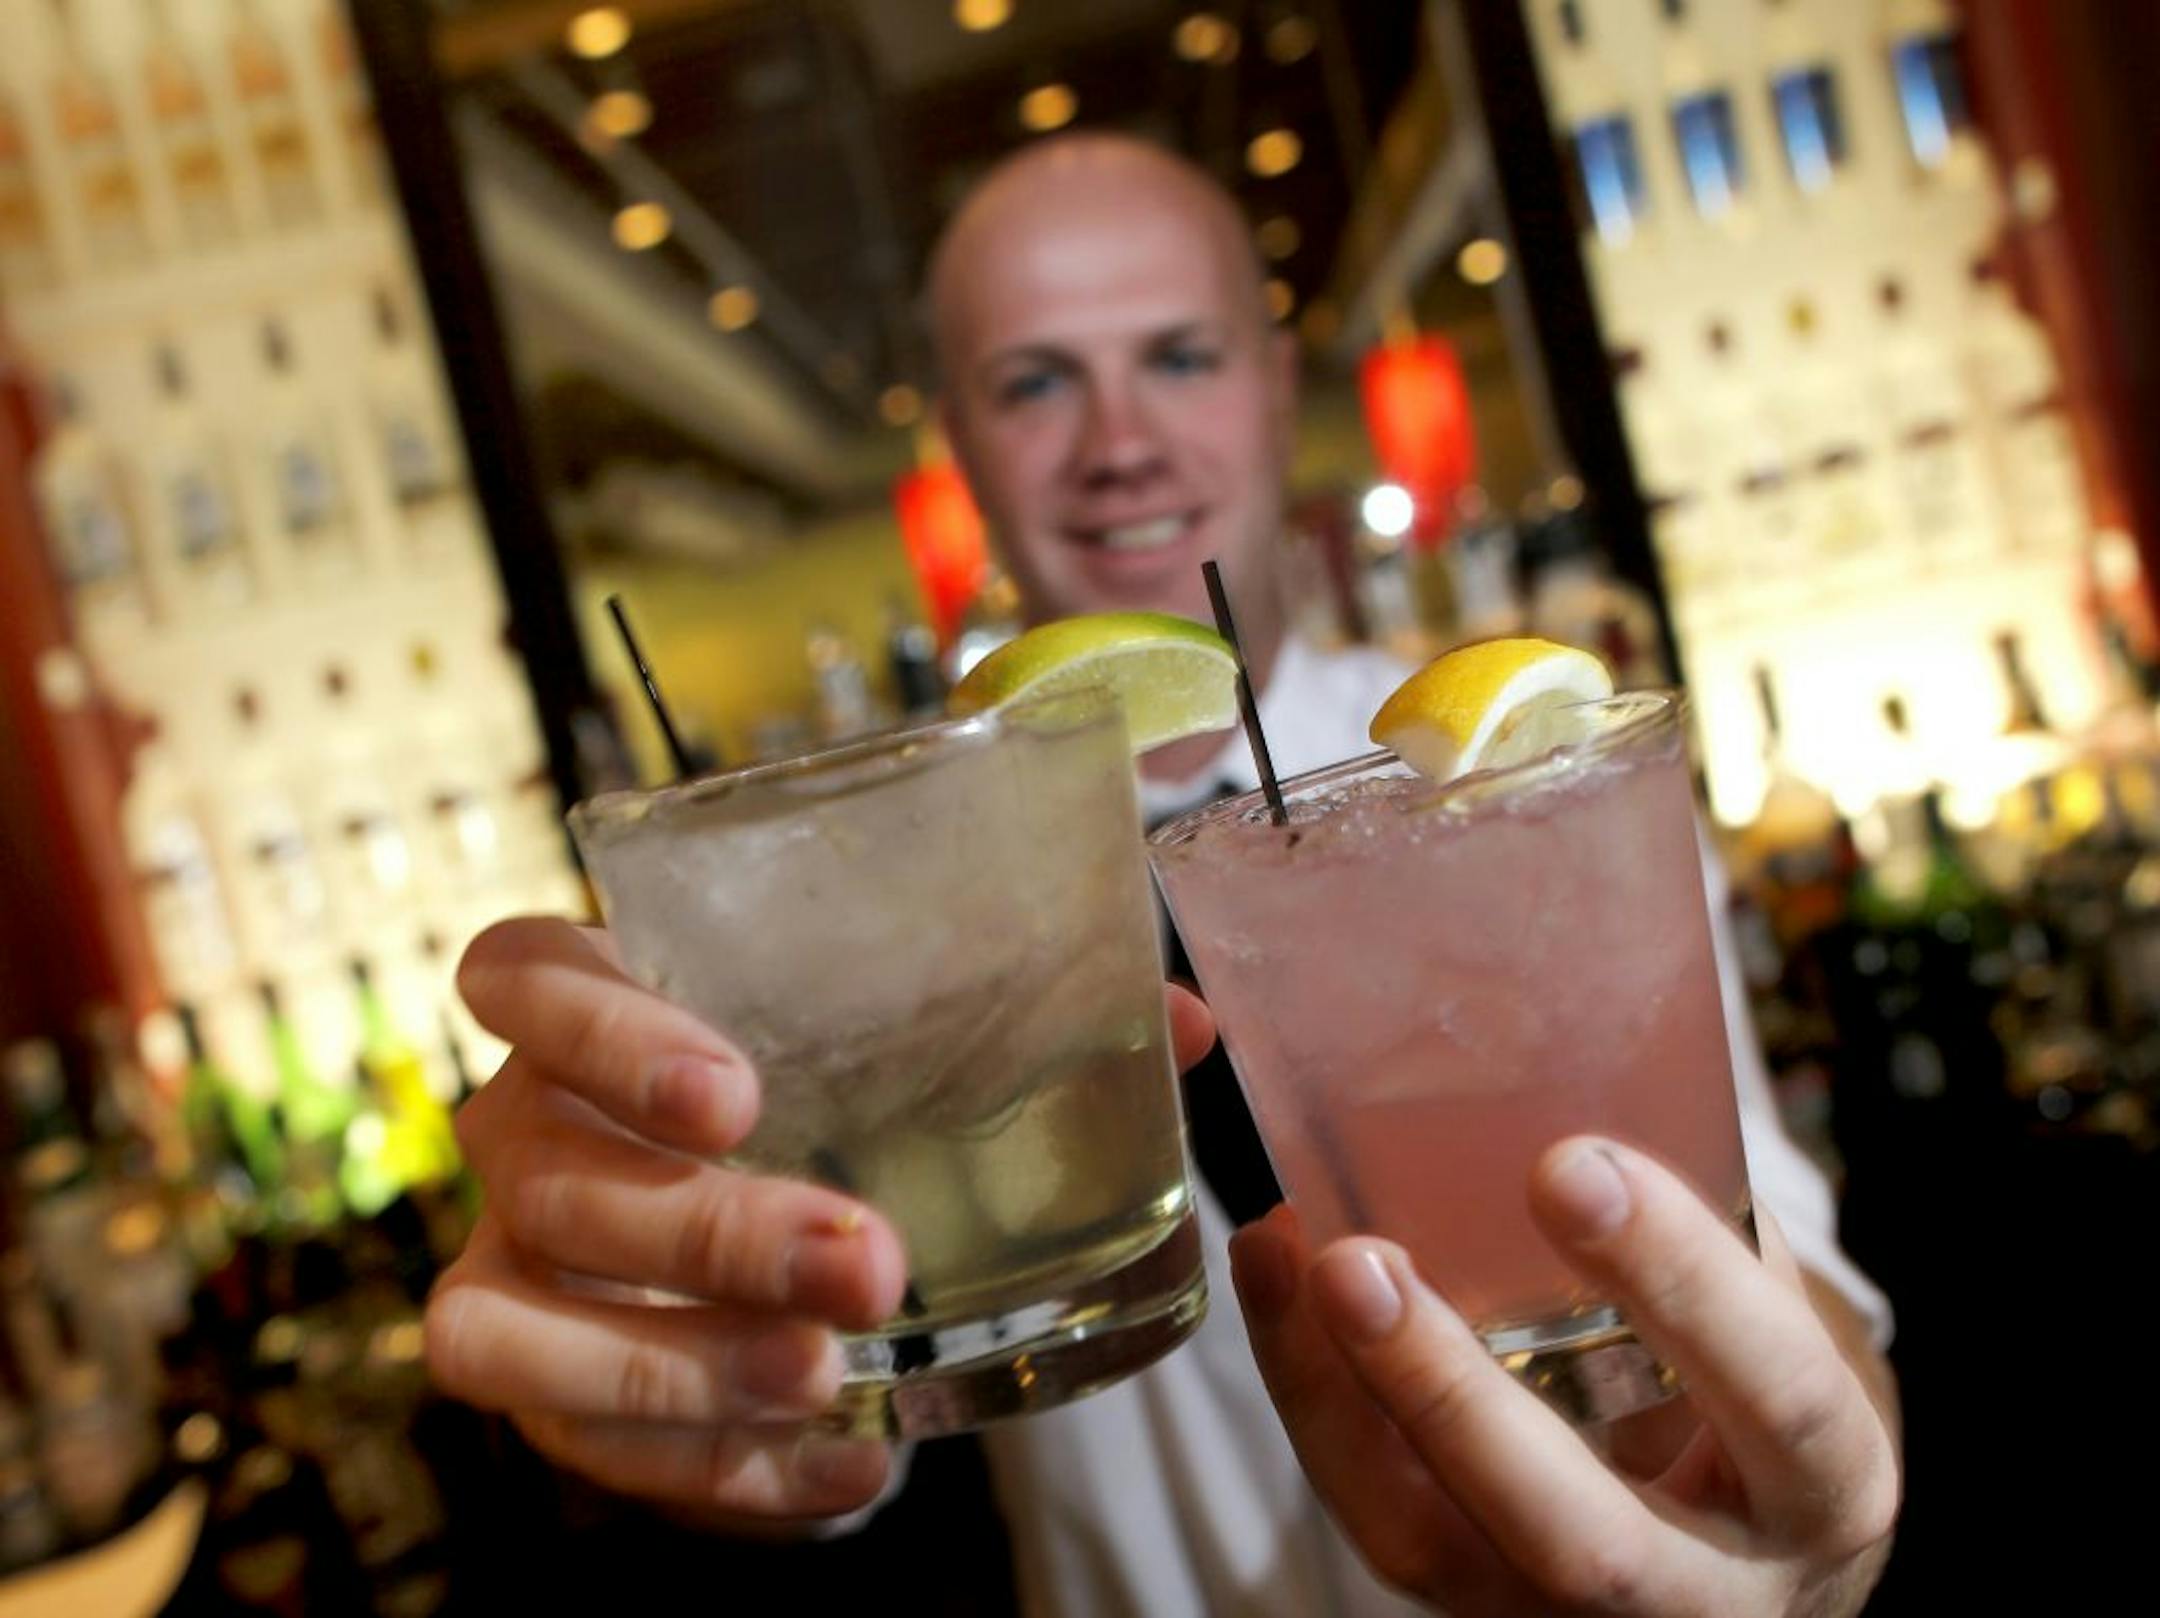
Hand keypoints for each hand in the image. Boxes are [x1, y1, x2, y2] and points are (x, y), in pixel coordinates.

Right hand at [427, 915, 1217, 1526]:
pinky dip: (717, 1470)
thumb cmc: (831, 1094)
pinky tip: (845, 1466)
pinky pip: (582, 1451)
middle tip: (866, 1263)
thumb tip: (1184, 1023)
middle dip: (707, 1232)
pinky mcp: (540, 1383)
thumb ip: (1030, 1018)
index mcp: (593, 1006)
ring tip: (827, 1378)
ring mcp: (510, 1264)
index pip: (519, 974)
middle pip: (549, 1170)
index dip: (602, 1030)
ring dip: (670, 1366)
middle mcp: (523, 1129)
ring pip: (506, 1326)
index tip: (736, 1095)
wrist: (758, 1221)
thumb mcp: (913, 1041)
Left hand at [1230, 1139, 1899, 1616]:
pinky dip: (1314, 1404)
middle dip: (1455, 1399)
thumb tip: (1603, 1037)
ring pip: (1432, 1548)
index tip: (1572, 1164)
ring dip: (1340, 1400)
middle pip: (1581, 1539)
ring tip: (1283, 1256)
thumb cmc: (1760, 1414)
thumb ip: (1714, 1228)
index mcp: (1824, 1490)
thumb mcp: (1779, 1331)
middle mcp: (1706, 1597)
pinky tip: (1277, 1290)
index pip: (1775, 1397)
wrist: (1749, 1578)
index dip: (1682, 1287)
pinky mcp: (1471, 1609)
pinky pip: (1376, 1519)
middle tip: (1359, 1262)